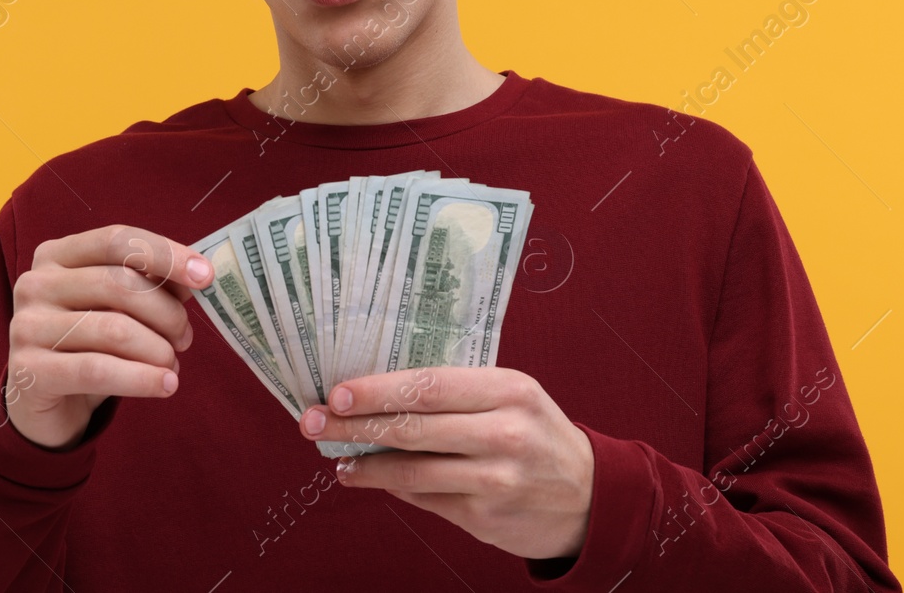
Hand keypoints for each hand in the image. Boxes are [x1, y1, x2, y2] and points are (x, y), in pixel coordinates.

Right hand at [6, 224, 213, 448]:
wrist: (42, 401)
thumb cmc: (87, 343)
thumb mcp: (117, 308)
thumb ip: (150, 284)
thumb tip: (195, 276)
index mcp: (57, 255)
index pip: (117, 240)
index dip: (165, 254)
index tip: (205, 276)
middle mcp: (35, 283)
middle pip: (120, 284)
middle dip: (167, 312)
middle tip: (186, 338)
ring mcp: (26, 326)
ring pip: (114, 329)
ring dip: (158, 350)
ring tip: (173, 365)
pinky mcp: (28, 371)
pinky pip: (98, 370)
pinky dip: (142, 378)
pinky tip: (166, 385)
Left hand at [299, 366, 594, 560]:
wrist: (590, 497)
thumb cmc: (537, 433)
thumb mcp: (512, 396)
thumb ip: (458, 392)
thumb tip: (379, 391)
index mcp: (509, 390)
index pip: (429, 385)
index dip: (377, 390)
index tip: (338, 393)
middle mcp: (504, 434)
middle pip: (413, 428)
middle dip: (355, 426)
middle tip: (313, 423)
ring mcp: (495, 480)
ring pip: (412, 471)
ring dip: (365, 465)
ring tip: (336, 458)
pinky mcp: (485, 518)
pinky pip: (425, 499)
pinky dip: (391, 487)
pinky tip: (369, 477)